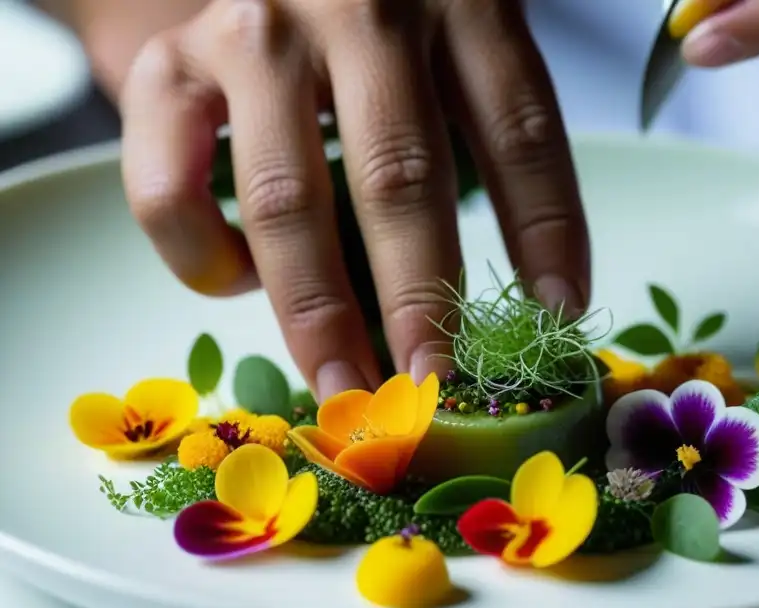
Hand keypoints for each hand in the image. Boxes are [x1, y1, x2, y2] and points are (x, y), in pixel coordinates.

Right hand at [119, 0, 588, 398]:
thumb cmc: (373, 24)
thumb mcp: (449, 37)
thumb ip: (481, 121)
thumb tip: (532, 295)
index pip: (517, 128)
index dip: (546, 231)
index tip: (559, 317)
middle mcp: (353, 9)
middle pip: (398, 176)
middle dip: (420, 300)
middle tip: (435, 387)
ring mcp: (254, 36)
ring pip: (286, 199)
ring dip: (318, 313)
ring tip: (346, 384)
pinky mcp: (168, 66)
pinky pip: (170, 187)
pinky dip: (204, 257)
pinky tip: (239, 282)